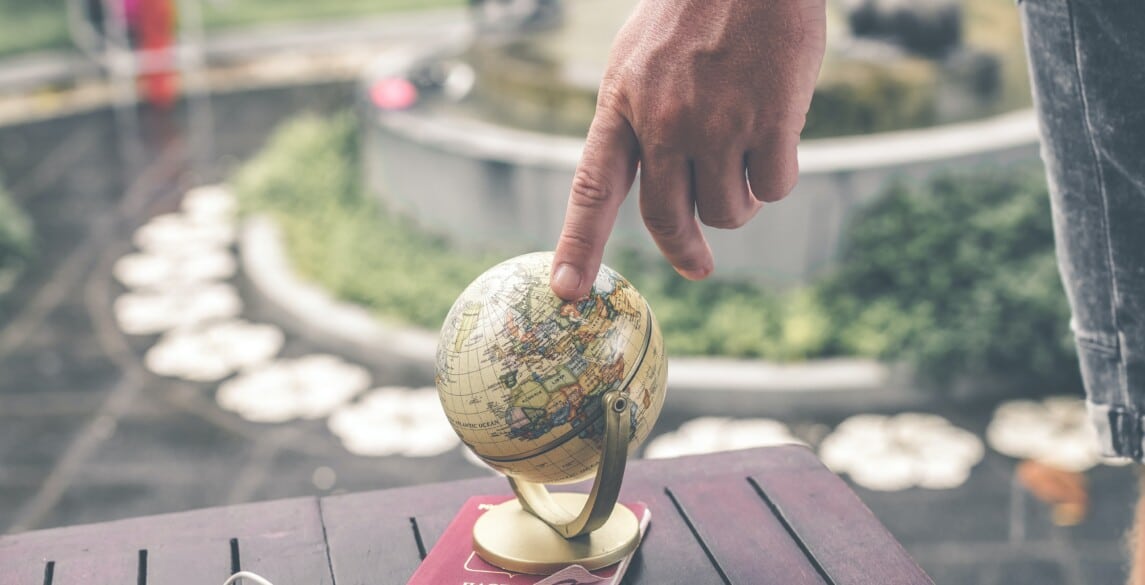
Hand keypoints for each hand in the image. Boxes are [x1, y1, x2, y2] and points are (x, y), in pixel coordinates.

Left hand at [550, 0, 826, 299]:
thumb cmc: (696, 9)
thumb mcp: (640, 61)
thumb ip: (640, 121)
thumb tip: (667, 186)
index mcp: (623, 104)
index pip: (593, 187)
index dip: (578, 243)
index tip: (567, 292)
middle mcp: (664, 122)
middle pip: (666, 218)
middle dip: (683, 250)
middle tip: (697, 265)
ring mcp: (718, 124)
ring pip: (727, 212)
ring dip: (739, 201)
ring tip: (744, 158)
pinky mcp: (770, 122)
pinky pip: (774, 187)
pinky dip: (777, 175)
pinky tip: (777, 136)